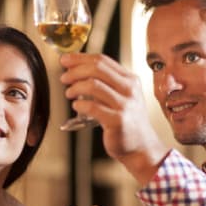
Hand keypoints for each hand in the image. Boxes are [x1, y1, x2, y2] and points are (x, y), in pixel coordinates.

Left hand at [60, 53, 165, 183]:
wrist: (141, 146)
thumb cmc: (126, 121)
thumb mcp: (121, 97)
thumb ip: (105, 84)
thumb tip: (75, 70)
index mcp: (130, 80)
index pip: (102, 60)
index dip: (80, 58)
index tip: (65, 60)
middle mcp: (129, 89)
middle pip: (97, 69)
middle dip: (75, 70)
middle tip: (64, 77)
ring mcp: (125, 105)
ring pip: (93, 86)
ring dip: (75, 87)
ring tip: (69, 93)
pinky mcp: (118, 121)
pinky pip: (92, 107)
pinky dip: (79, 105)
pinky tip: (76, 107)